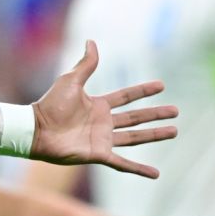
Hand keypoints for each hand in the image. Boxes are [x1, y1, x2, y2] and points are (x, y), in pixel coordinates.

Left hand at [30, 41, 177, 177]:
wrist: (37, 129)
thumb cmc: (50, 105)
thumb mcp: (71, 80)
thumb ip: (85, 64)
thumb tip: (92, 41)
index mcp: (98, 105)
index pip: (126, 96)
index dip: (143, 91)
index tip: (161, 85)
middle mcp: (103, 123)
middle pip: (136, 117)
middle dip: (156, 114)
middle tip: (176, 111)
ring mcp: (102, 139)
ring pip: (135, 138)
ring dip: (155, 135)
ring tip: (174, 131)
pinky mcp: (99, 154)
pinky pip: (123, 163)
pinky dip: (139, 169)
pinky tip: (155, 174)